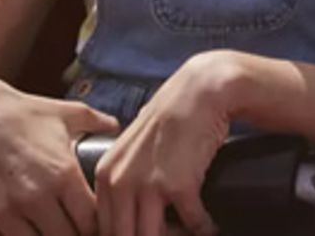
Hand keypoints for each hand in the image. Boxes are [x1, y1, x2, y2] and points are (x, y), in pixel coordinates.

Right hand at [0, 76, 117, 235]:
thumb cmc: (21, 113)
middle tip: (71, 227)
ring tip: (47, 228)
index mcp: (63, 174)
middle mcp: (35, 197)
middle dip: (72, 235)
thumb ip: (96, 121)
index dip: (95, 228)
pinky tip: (21, 228)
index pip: (89, 222)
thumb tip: (116, 126)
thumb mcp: (65, 113)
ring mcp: (4, 211)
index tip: (94, 226)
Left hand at [95, 52, 239, 235]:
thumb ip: (124, 179)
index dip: (126, 235)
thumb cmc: (171, 118)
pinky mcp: (179, 186)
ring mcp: (149, 186)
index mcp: (106, 176)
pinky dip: (204, 228)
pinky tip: (210, 226)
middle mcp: (121, 183)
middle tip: (171, 233)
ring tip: (189, 233)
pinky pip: (192, 223)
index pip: (104, 228)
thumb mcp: (133, 149)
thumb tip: (128, 215)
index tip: (147, 231)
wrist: (201, 92)